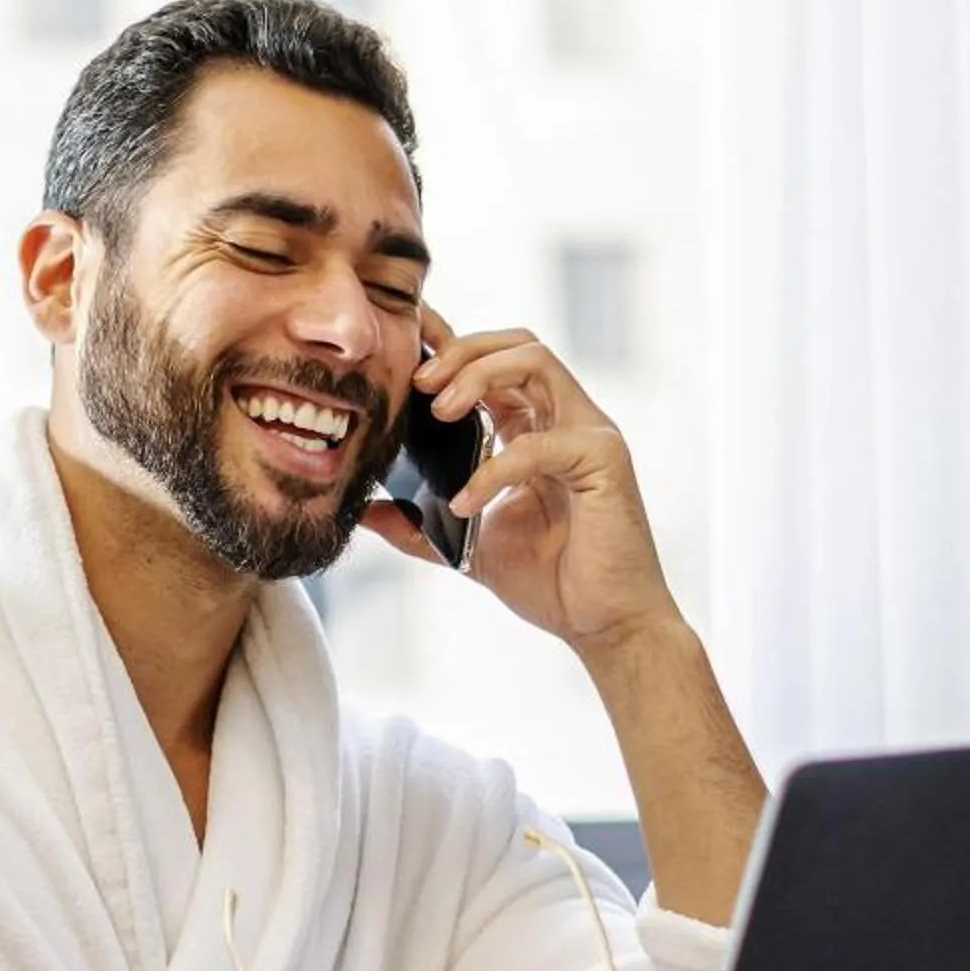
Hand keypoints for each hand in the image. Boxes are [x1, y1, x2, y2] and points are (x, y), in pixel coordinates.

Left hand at [361, 303, 681, 653]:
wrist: (603, 625)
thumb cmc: (551, 582)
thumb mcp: (467, 547)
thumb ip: (419, 526)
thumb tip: (366, 512)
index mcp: (534, 430)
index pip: (494, 364)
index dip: (451, 344)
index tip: (406, 345)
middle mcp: (564, 420)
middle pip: (515, 344)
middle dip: (461, 351)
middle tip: (419, 385)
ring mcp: (588, 433)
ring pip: (535, 361)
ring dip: (480, 375)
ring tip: (441, 410)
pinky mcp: (603, 459)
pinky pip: (541, 442)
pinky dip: (496, 468)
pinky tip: (466, 501)